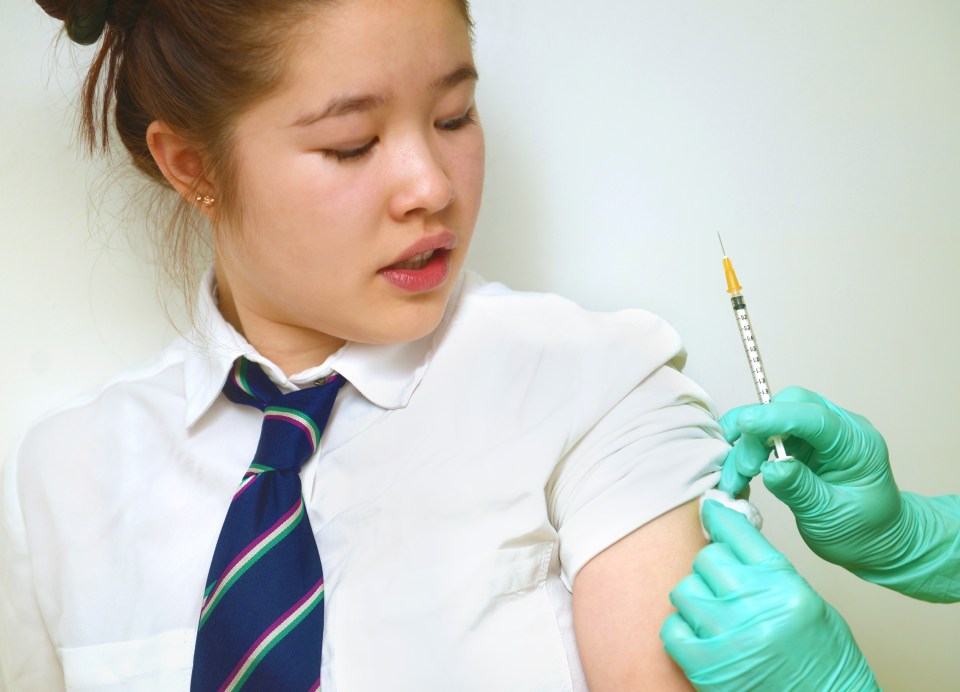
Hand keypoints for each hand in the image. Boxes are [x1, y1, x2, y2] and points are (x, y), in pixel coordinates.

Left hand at [661, 501, 876, 690]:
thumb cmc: (824, 661)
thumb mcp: (809, 603)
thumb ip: (769, 571)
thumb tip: (732, 538)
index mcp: (784, 586)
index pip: (738, 534)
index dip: (720, 518)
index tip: (710, 509)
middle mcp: (754, 606)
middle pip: (707, 559)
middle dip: (714, 569)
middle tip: (726, 587)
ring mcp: (727, 636)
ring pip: (685, 590)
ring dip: (697, 599)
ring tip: (717, 615)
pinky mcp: (706, 667)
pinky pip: (672, 628)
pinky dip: (682, 630)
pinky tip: (703, 637)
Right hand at [717, 387, 902, 573]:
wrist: (876, 542)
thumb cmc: (863, 532)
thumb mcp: (830, 517)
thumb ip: (800, 490)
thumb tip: (771, 468)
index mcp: (857, 445)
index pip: (814, 417)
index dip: (776, 417)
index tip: (743, 425)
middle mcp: (840, 430)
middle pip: (790, 407)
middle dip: (757, 431)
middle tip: (744, 469)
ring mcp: (820, 435)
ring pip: (774, 420)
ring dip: (749, 445)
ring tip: (736, 480)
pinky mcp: (804, 444)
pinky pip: (770, 435)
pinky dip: (752, 452)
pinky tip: (742, 475)